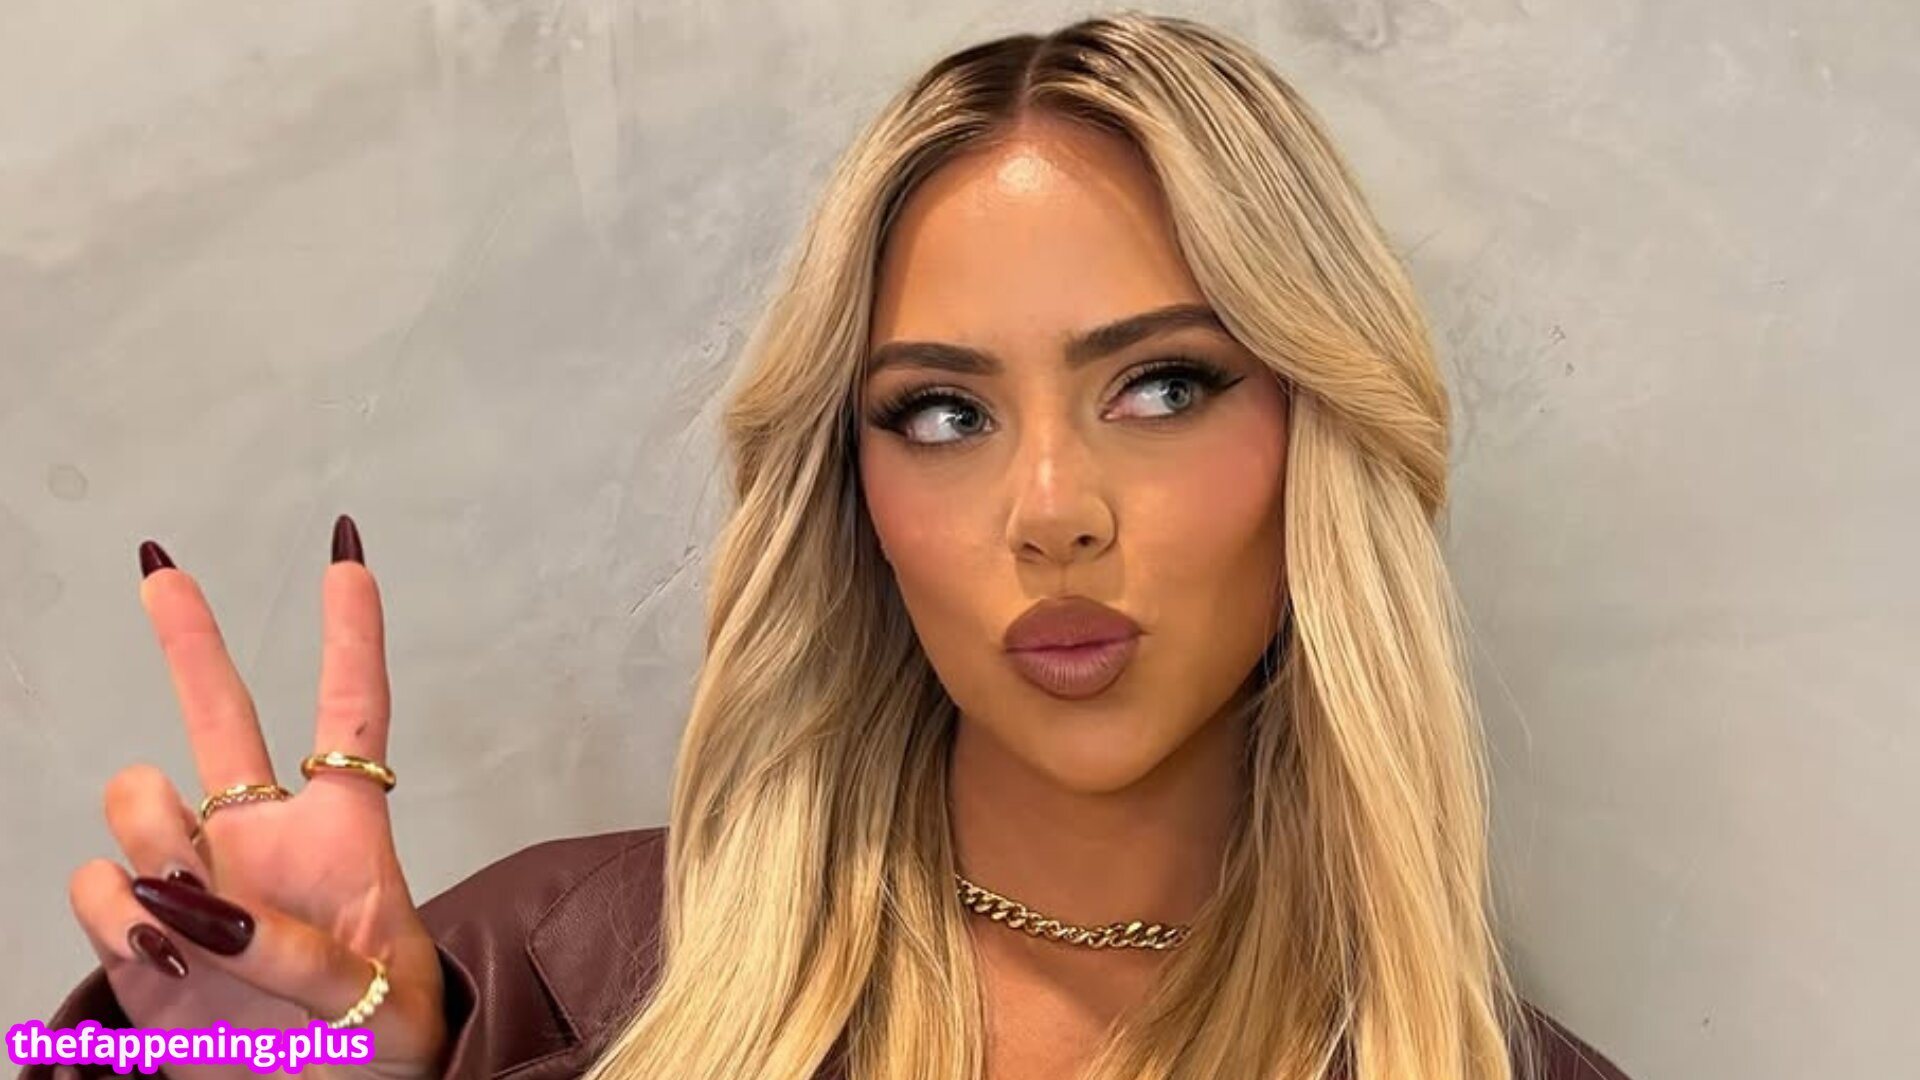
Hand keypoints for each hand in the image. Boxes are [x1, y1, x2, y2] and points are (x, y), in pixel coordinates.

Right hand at [65, 517, 446, 1079]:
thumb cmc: (384, 1056)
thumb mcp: (389, 1010)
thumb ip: (313, 960)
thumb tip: (212, 918)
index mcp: (346, 839)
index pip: (352, 718)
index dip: (352, 636)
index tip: (347, 554)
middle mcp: (263, 844)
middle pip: (223, 720)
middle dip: (189, 641)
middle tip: (161, 570)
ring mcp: (198, 888)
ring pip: (139, 798)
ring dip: (156, 832)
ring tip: (197, 912)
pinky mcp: (143, 946)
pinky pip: (101, 890)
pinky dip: (120, 915)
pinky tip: (163, 952)